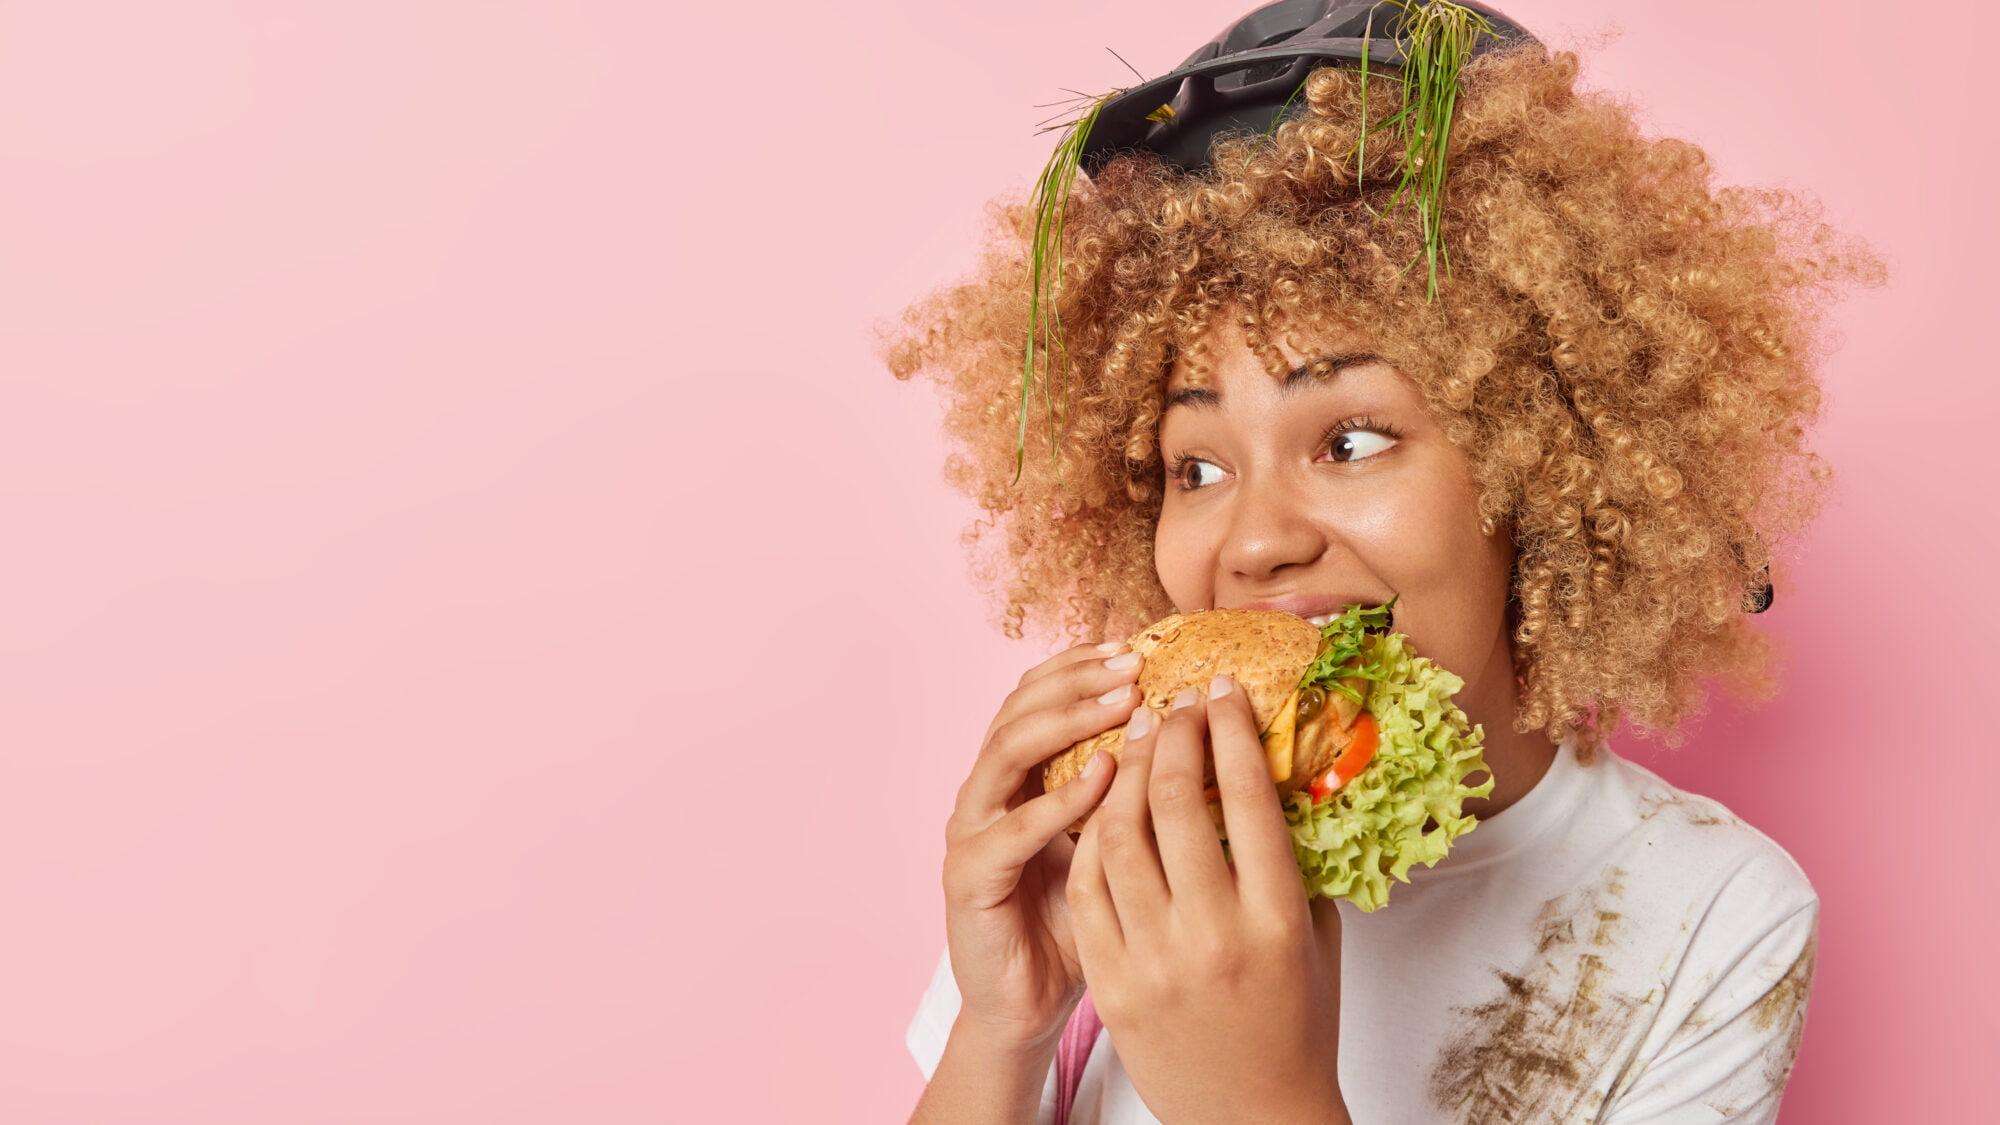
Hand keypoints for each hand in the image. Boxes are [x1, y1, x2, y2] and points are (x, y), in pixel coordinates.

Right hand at [939, 639, 1139, 1050]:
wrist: (1029, 1005)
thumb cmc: (1081, 923)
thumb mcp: (1115, 842)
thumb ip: (1133, 791)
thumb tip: (1203, 734)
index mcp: (1019, 776)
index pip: (1039, 696)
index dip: (1082, 666)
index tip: (1140, 647)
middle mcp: (987, 792)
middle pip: (1017, 709)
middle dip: (1077, 680)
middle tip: (1134, 665)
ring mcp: (971, 831)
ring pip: (1006, 753)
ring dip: (1065, 722)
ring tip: (1122, 706)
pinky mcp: (968, 877)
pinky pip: (1011, 830)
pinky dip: (1056, 800)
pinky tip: (1102, 779)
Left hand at [1067, 674, 1348, 1123]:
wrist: (1252, 1114)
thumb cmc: (1296, 1018)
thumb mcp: (1313, 934)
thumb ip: (1292, 856)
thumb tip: (1268, 768)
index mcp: (1276, 918)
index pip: (1247, 795)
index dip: (1230, 728)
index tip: (1221, 689)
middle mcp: (1212, 935)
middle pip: (1177, 802)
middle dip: (1172, 734)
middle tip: (1173, 702)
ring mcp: (1153, 960)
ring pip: (1118, 835)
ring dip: (1124, 773)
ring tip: (1134, 740)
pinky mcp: (1111, 983)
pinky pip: (1088, 887)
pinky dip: (1092, 834)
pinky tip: (1104, 804)